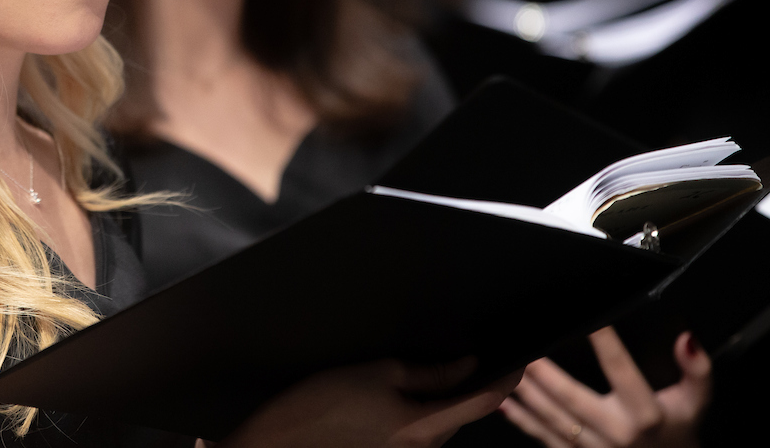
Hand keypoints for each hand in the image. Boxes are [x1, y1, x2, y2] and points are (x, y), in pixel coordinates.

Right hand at [220, 358, 522, 447]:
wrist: (276, 446)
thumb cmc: (315, 408)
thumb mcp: (375, 373)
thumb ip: (427, 371)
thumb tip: (465, 365)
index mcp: (423, 427)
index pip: (484, 401)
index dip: (507, 376)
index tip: (519, 358)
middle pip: (459, 414)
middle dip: (457, 385)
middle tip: (440, 356)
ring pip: (436, 425)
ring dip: (430, 402)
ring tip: (390, 380)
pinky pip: (416, 436)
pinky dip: (412, 416)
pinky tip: (379, 403)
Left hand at [499, 327, 710, 447]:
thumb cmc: (679, 427)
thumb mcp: (696, 400)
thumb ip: (696, 370)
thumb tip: (686, 339)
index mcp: (645, 415)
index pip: (621, 370)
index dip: (605, 342)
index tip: (589, 318)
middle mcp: (616, 433)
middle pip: (573, 400)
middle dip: (544, 374)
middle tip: (524, 348)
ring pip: (552, 420)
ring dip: (526, 394)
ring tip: (505, 369)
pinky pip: (544, 439)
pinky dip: (521, 421)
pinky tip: (502, 402)